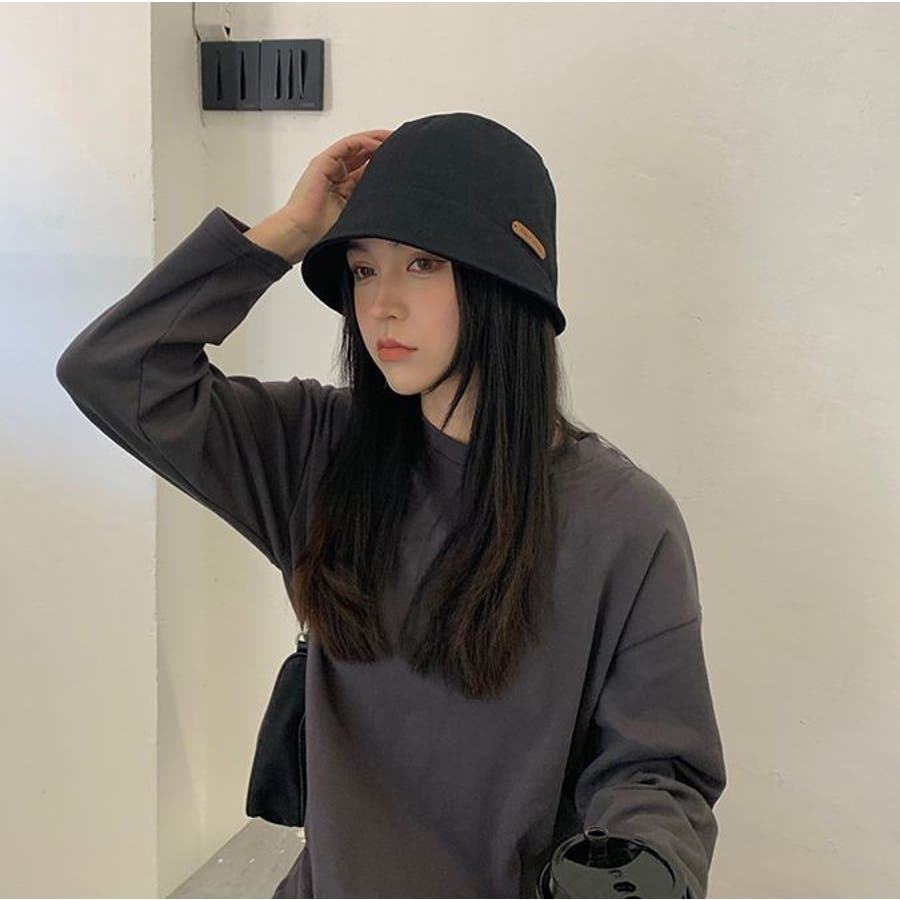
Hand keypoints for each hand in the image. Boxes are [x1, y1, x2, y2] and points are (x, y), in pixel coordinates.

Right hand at [278, 129, 393, 246]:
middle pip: (363, 152)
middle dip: (383, 146)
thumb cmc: (322, 230)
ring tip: (393, 138)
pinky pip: (347, 145)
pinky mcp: (323, 161)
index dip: (384, 161)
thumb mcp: (355, 212)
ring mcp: (329, 166)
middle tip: (402, 143)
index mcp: (344, 186)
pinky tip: (377, 144)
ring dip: (375, 139)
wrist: (302, 232)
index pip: (367, 166)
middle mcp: (337, 173)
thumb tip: (391, 194)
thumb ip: (368, 199)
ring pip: (356, 145)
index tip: (403, 161)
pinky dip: (363, 142)